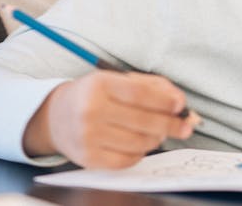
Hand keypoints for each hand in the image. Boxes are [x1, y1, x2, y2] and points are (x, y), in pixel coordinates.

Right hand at [23, 71, 198, 168]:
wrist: (56, 116)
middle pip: (144, 121)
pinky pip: (127, 160)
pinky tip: (140, 144)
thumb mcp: (116, 80)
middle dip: (171, 124)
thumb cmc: (93, 95)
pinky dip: (140, 153)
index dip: (165, 101)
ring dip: (157, 139)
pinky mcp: (89, 158)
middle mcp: (91, 110)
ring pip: (139, 143)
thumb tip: (179, 102)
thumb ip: (151, 86)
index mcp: (99, 85)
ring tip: (159, 133)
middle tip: (185, 126)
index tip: (181, 106)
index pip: (140, 94)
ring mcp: (89, 136)